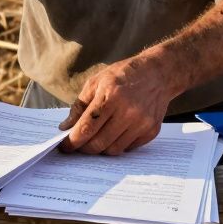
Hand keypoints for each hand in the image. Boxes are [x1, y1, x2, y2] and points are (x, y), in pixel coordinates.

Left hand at [57, 52, 176, 154]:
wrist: (157, 74)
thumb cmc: (123, 75)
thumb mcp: (96, 82)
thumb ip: (79, 106)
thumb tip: (66, 128)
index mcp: (111, 96)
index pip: (87, 128)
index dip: (73, 141)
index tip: (65, 147)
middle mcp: (128, 111)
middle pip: (99, 143)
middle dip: (84, 148)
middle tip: (78, 146)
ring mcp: (142, 123)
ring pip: (113, 150)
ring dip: (101, 149)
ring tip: (95, 140)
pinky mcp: (151, 131)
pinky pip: (128, 148)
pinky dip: (117, 145)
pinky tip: (114, 135)